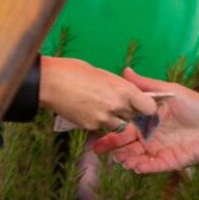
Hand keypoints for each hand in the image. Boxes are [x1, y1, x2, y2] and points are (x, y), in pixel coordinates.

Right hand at [39, 56, 157, 131]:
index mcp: (124, 90)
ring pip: (119, 126)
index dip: (146, 106)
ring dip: (115, 119)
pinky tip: (88, 110)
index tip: (142, 103)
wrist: (50, 82)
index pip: (149, 107)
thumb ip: (120, 86)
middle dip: (129, 112)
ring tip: (102, 107)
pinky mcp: (90, 126)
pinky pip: (101, 128)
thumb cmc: (75, 71)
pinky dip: (98, 122)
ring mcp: (103, 118)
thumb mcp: (104, 74)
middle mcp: (117, 106)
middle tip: (119, 104)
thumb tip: (129, 92)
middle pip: (134, 117)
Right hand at [91, 68, 198, 171]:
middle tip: (103, 151)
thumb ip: (147, 85)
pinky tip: (136, 167)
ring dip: (127, 159)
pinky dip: (143, 168)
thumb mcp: (170, 91)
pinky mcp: (168, 161)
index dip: (109, 131)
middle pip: (125, 144)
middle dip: (113, 148)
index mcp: (146, 120)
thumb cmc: (195, 105)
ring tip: (122, 159)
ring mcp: (157, 149)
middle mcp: (148, 136)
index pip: (123, 126)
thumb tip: (126, 71)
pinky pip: (153, 166)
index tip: (96, 134)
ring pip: (136, 157)